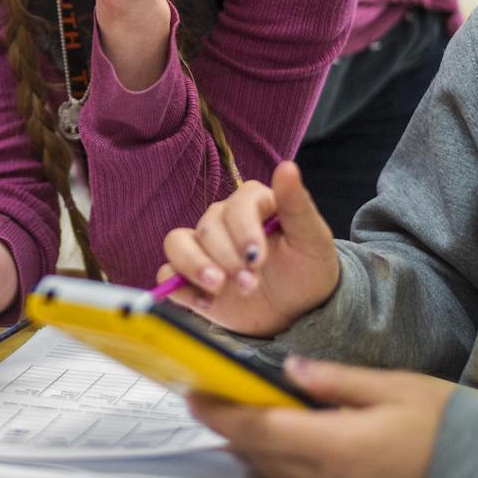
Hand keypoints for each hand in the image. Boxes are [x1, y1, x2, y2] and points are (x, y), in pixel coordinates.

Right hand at [158, 161, 338, 336]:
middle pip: (207, 229)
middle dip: (228, 260)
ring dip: (195, 266)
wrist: (296, 310)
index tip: (257, 259)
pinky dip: (180, 289)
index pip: (236, 206)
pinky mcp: (189, 276)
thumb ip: (297, 204)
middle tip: (251, 285)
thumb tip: (287, 166)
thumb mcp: (311, 239)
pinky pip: (166, 274)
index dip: (243, 232)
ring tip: (218, 288)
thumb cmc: (306, 269)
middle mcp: (222, 220)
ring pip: (176, 244)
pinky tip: (207, 303)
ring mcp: (202, 248)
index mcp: (252, 203)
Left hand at [190, 357, 456, 477]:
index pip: (262, 428)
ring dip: (251, 449)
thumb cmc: (451, 423)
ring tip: (232, 420)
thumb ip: (336, 380)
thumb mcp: (394, 387)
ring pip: (279, 476)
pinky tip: (276, 448)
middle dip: (229, 428)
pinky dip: (279, 467)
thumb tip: (291, 368)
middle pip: (263, 455)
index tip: (194, 394)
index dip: (223, 413)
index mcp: (338, 446)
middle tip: (205, 401)